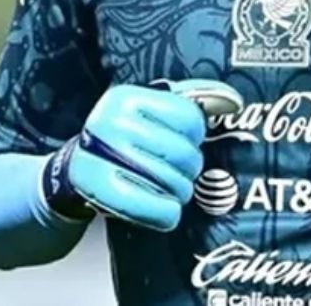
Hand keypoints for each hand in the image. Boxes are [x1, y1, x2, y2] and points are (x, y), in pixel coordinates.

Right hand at [42, 79, 242, 231]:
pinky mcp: (97, 189)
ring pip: (172, 182)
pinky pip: (152, 207)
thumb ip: (193, 101)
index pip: (190, 118)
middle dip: (189, 170)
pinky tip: (165, 210)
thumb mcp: (152, 112)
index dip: (195, 136)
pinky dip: (166, 214)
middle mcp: (110, 120)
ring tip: (169, 190)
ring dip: (179, 193)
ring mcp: (100, 155)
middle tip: (178, 173)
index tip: (184, 142)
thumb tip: (233, 101)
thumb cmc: (124, 140)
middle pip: (183, 153)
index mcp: (126, 97)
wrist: (77, 171)